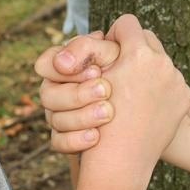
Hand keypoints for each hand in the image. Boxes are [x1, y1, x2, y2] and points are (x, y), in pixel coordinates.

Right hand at [36, 31, 121, 153]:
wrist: (144, 115)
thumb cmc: (131, 74)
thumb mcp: (115, 55)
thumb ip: (88, 47)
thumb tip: (62, 62)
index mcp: (66, 65)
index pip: (45, 64)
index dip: (68, 68)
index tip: (97, 71)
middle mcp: (58, 89)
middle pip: (48, 94)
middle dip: (78, 94)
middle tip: (106, 90)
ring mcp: (60, 115)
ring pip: (54, 119)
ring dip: (82, 116)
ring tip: (109, 112)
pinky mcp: (67, 139)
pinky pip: (59, 142)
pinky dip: (76, 139)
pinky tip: (96, 136)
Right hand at [81, 15, 189, 180]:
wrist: (121, 162)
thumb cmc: (97, 120)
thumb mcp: (92, 78)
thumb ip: (101, 48)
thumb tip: (116, 30)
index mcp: (138, 54)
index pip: (127, 23)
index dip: (115, 34)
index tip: (109, 49)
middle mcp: (163, 63)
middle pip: (148, 39)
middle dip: (134, 50)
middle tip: (120, 69)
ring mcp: (177, 81)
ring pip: (160, 62)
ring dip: (148, 70)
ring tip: (131, 91)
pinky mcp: (185, 98)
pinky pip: (171, 82)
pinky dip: (160, 89)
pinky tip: (145, 106)